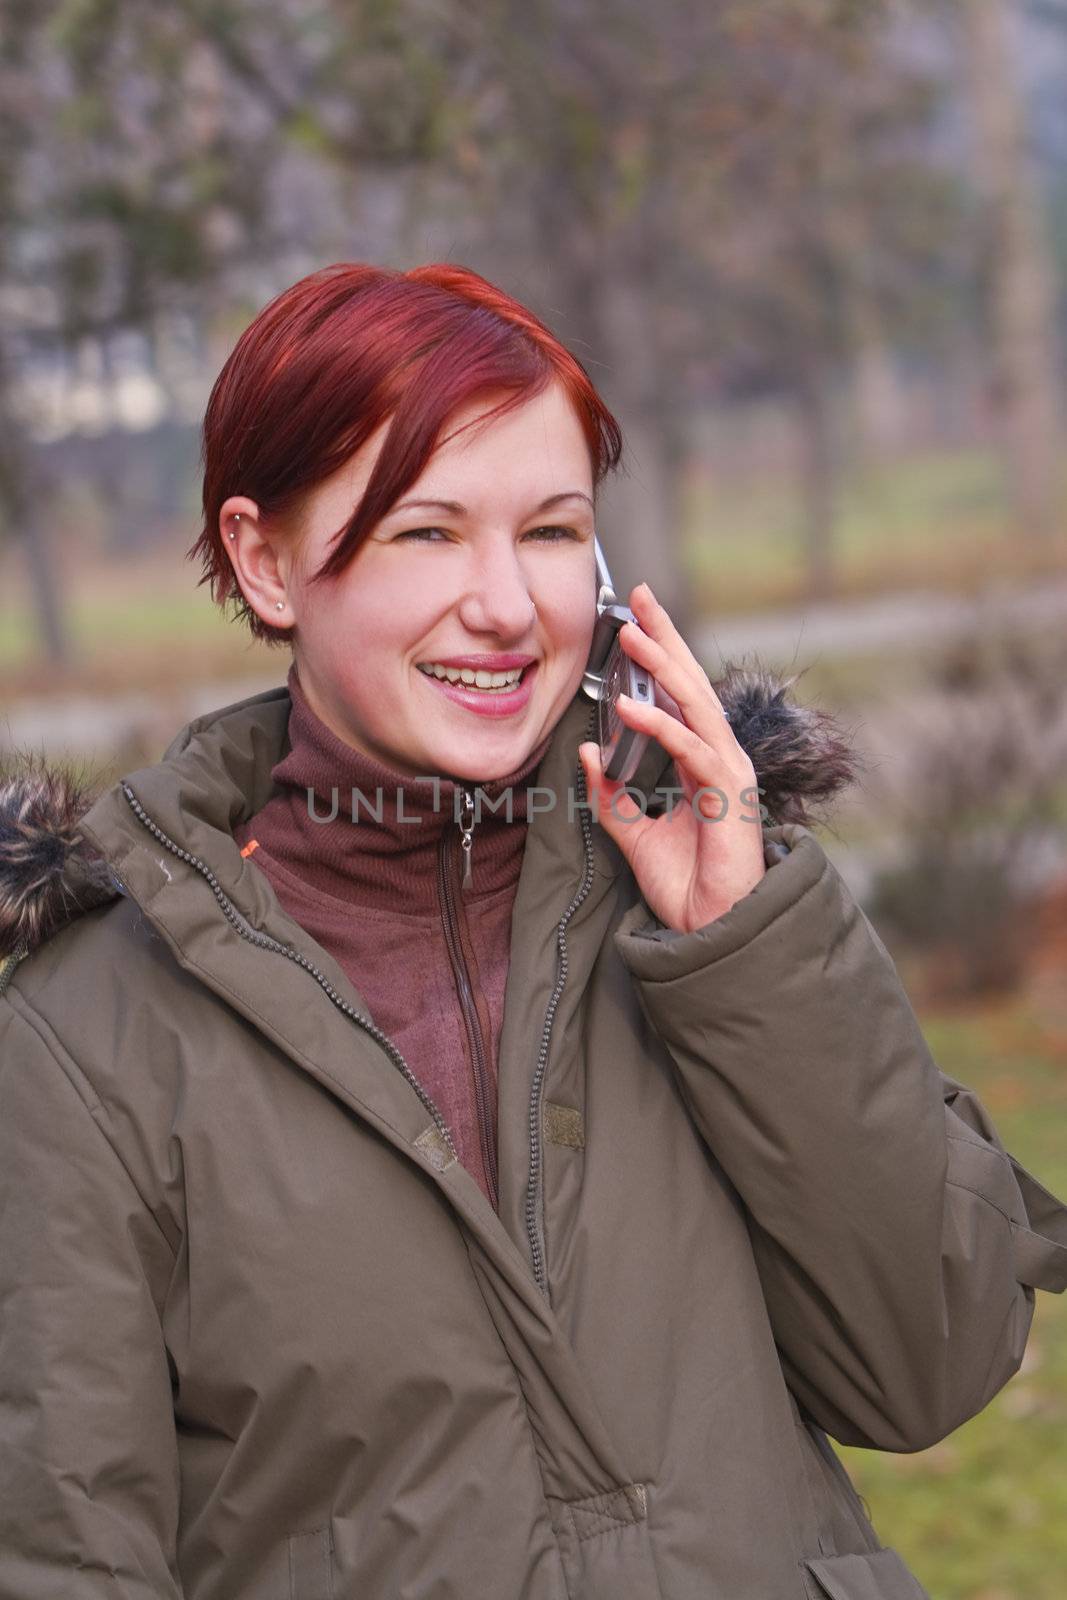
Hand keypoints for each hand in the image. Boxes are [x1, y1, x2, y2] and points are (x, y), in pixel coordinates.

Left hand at [578, 583, 766, 933]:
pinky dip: (662, 728)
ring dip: (664, 669)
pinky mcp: (729, 797)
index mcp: (702, 761)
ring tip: (632, 637)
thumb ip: (612, 794)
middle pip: (693, 685)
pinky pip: (692, 752)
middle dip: (667, 639)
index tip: (635, 617)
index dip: (661, 655)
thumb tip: (589, 751)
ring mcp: (729, 774)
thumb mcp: (635, 834)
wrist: (712, 931)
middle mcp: (720, 758)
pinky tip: (631, 709)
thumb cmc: (687, 884)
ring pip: (696, 708)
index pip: (680, 696)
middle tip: (641, 598)